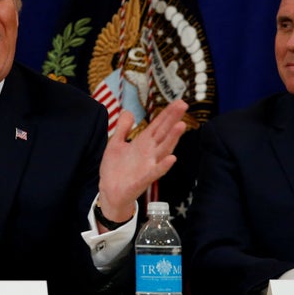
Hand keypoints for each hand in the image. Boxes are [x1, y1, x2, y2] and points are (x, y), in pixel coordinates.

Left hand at [97, 99, 187, 226]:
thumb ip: (123, 128)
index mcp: (143, 143)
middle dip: (173, 119)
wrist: (110, 192)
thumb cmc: (115, 169)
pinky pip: (155, 172)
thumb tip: (128, 111)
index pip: (158, 125)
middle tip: (183, 105)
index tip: (179, 102)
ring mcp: (148, 165)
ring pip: (163, 150)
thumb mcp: (115, 144)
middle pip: (163, 133)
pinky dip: (163, 166)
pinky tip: (172, 158)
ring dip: (172, 139)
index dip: (167, 114)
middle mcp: (149, 152)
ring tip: (181, 125)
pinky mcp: (143, 179)